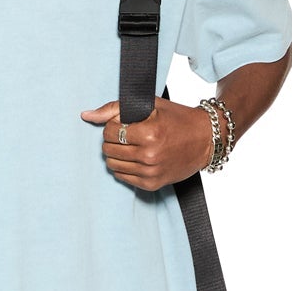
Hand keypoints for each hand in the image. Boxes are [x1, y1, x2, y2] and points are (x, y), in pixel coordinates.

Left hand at [80, 96, 211, 189]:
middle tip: (126, 135)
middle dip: (112, 140)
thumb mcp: (149, 106)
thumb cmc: (177, 119)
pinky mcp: (152, 184)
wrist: (205, 139)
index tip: (124, 123)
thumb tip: (86, 116)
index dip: (113, 125)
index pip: (109, 132)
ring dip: (116, 154)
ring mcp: (151, 172)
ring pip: (112, 165)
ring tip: (131, 146)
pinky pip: (122, 177)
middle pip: (108, 149)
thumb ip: (115, 108)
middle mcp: (149, 155)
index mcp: (149, 133)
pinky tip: (136, 158)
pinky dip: (124, 167)